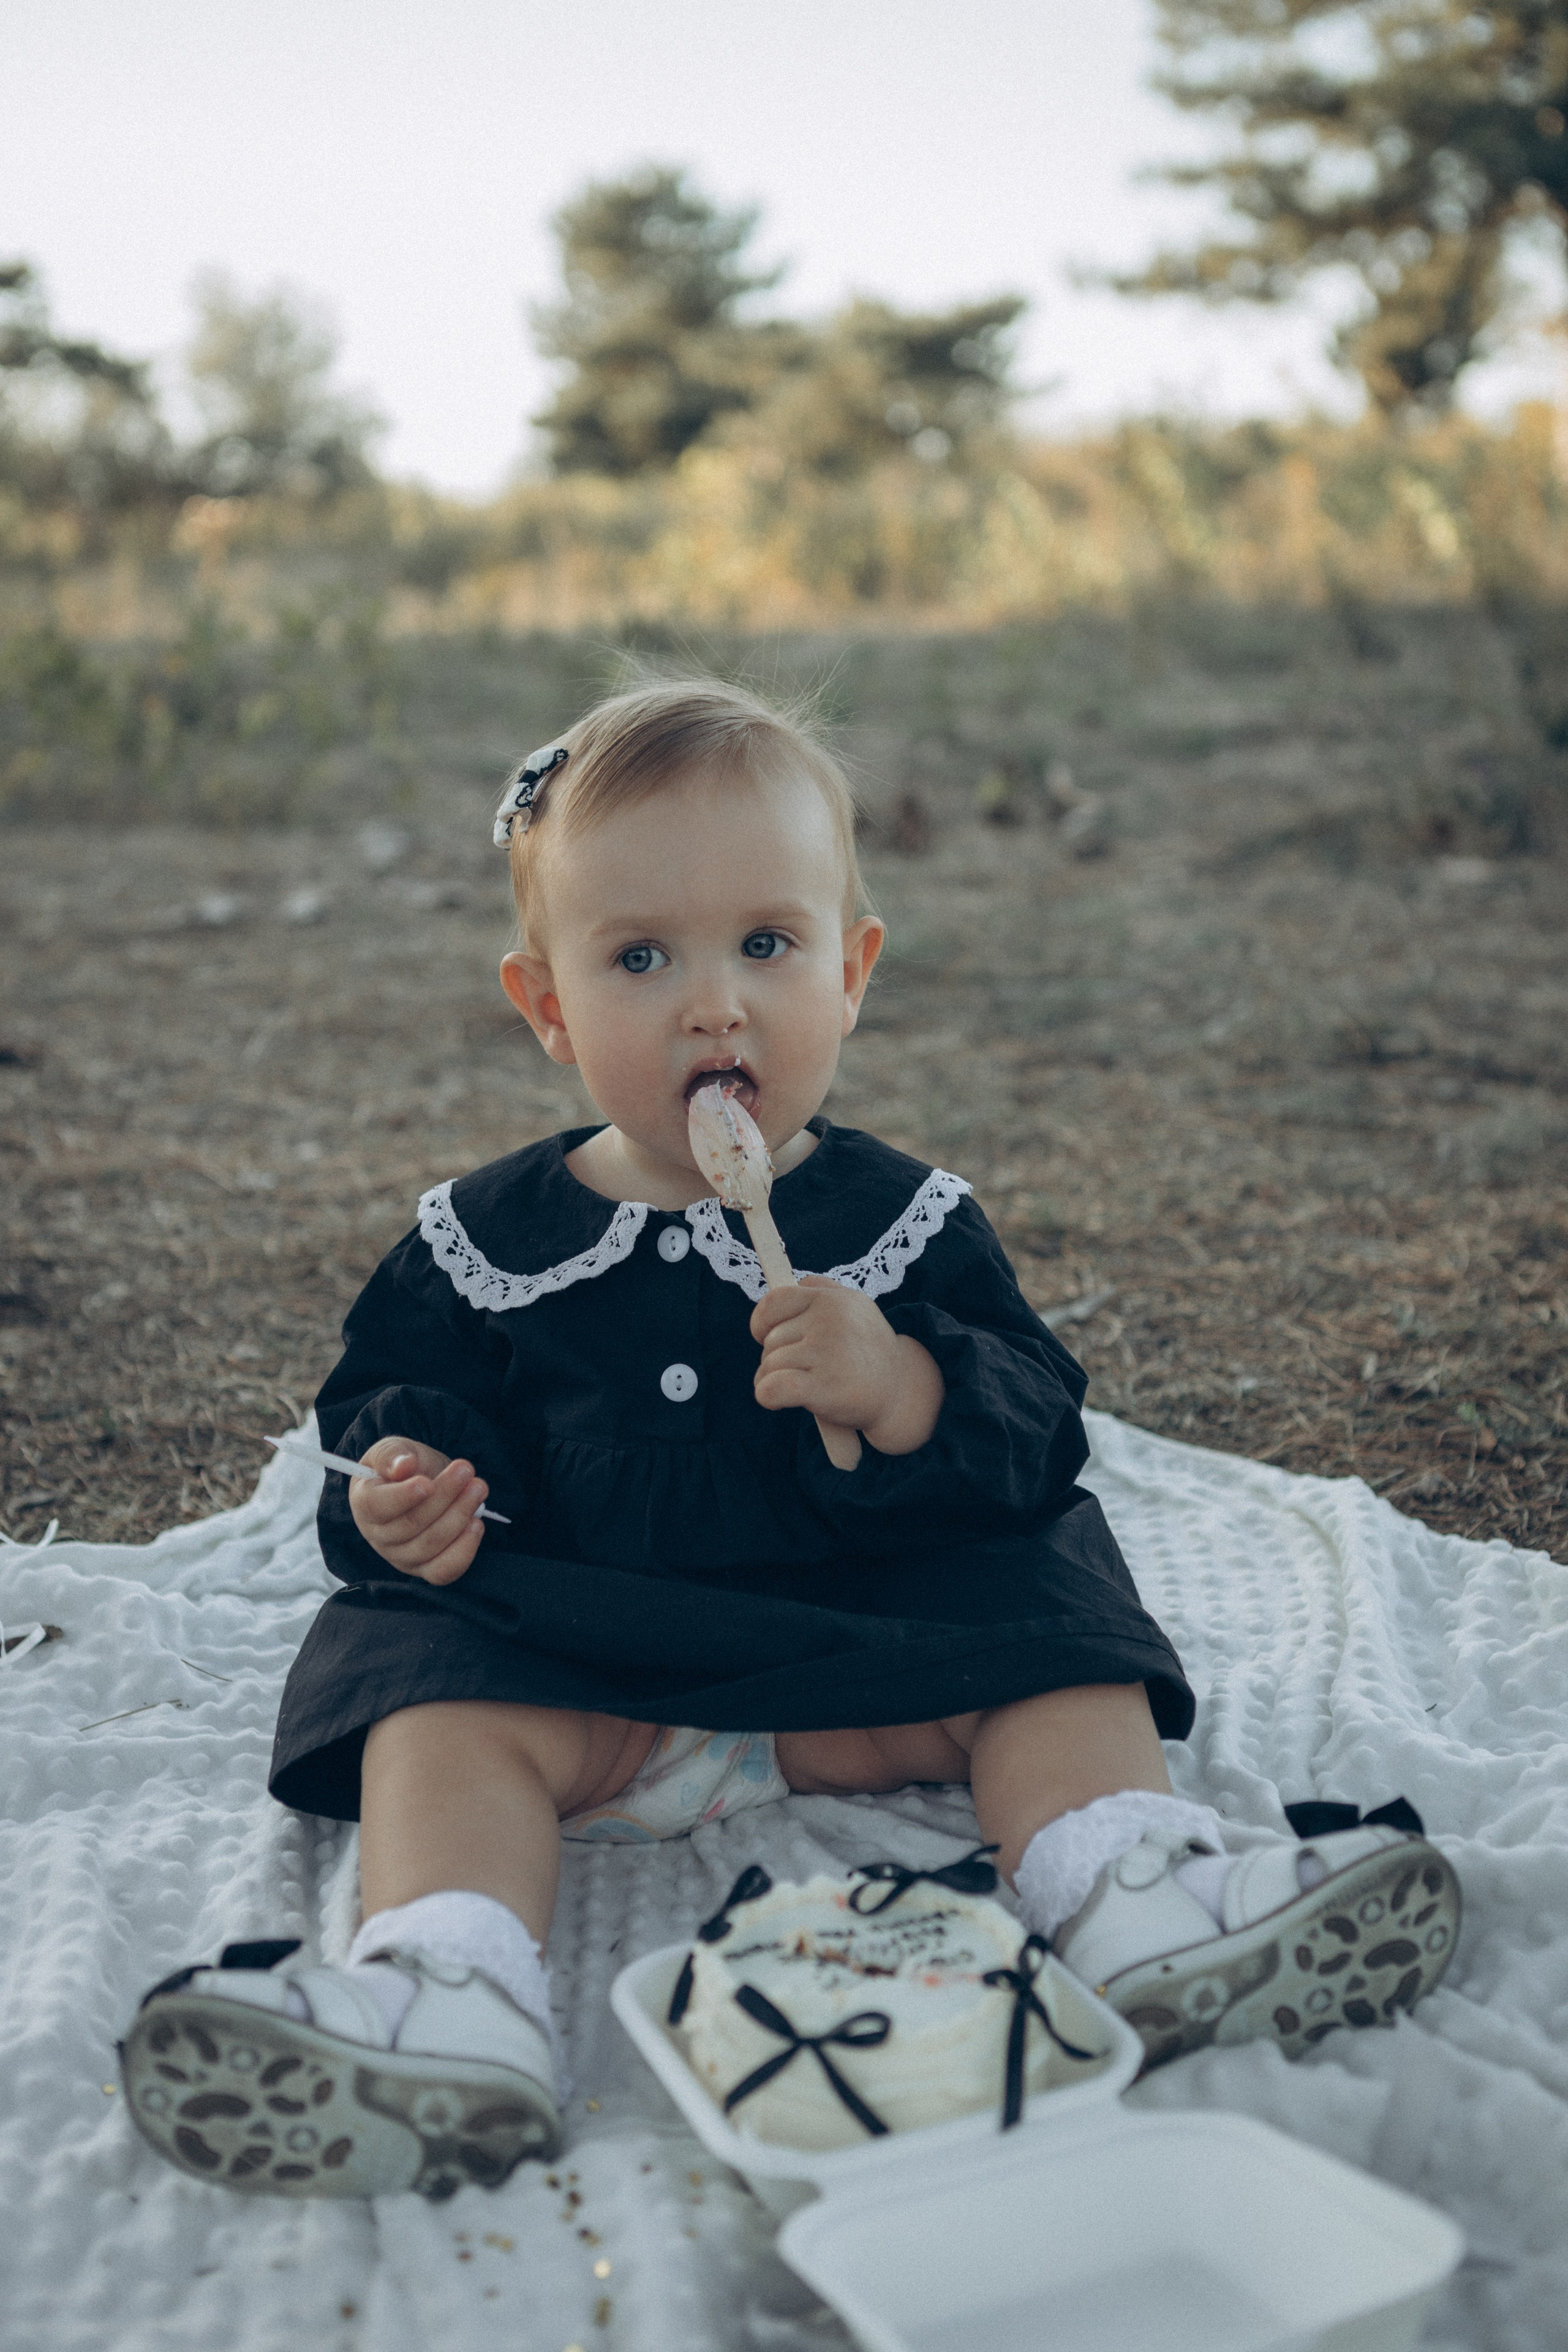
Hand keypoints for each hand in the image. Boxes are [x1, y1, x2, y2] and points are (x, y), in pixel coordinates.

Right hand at [348, 1436, 490, 1584]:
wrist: (422, 1483)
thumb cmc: (404, 1466)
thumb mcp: (393, 1449)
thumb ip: (392, 1455)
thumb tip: (402, 1466)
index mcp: (364, 1503)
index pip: (377, 1506)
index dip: (402, 1497)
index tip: (427, 1483)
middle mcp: (378, 1536)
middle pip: (410, 1524)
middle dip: (444, 1496)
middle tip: (466, 1470)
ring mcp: (401, 1556)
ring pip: (430, 1546)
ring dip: (459, 1516)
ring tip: (477, 1488)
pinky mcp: (425, 1569)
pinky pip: (443, 1572)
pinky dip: (463, 1550)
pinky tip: (476, 1524)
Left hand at [749, 1278, 944, 1455]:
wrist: (900, 1392)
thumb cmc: (867, 1351)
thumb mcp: (854, 1307)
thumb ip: (822, 1289)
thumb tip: (790, 1284)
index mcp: (833, 1299)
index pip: (774, 1301)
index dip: (761, 1322)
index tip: (766, 1337)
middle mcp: (831, 1321)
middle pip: (771, 1340)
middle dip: (775, 1358)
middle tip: (803, 1370)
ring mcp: (827, 1352)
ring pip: (769, 1365)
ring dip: (772, 1380)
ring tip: (801, 1386)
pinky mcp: (824, 1387)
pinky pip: (772, 1387)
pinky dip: (767, 1396)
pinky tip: (778, 1400)